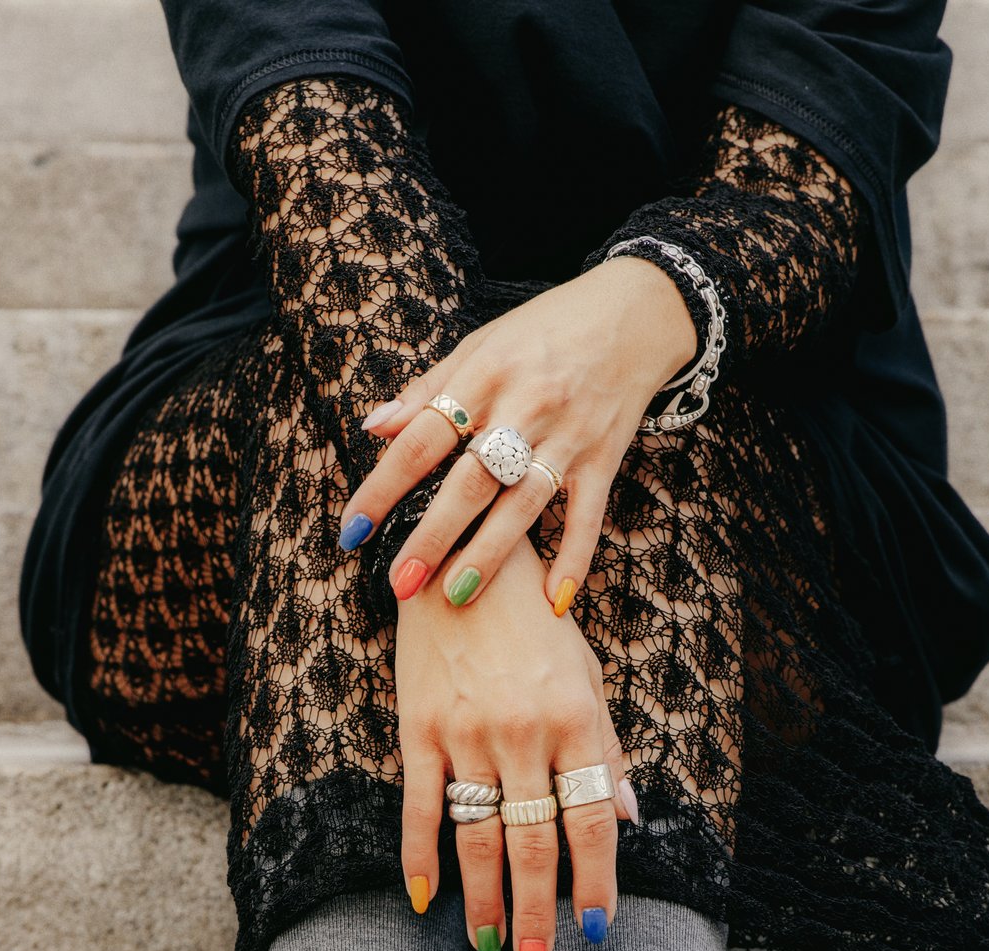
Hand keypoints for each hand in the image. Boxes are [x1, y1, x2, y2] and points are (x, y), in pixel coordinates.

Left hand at [341, 256, 696, 614]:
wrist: (634, 311)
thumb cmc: (546, 330)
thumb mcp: (482, 343)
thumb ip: (429, 389)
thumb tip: (373, 428)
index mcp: (485, 374)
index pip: (423, 438)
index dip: (384, 486)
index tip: (353, 529)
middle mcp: (526, 406)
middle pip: (471, 480)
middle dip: (434, 535)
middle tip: (401, 583)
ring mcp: (569, 435)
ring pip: (524, 503)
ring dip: (490, 553)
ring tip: (456, 595)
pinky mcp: (605, 457)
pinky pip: (588, 516)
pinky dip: (574, 558)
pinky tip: (553, 601)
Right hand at [396, 537, 632, 950]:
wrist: (462, 559)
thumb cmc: (536, 624)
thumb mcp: (587, 676)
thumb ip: (607, 750)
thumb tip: (630, 819)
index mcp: (576, 720)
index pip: (590, 819)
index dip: (595, 881)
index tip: (595, 929)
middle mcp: (523, 733)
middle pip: (533, 841)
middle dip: (539, 911)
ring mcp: (467, 733)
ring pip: (478, 836)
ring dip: (486, 900)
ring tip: (494, 948)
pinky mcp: (419, 729)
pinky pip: (421, 808)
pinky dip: (420, 858)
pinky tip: (426, 902)